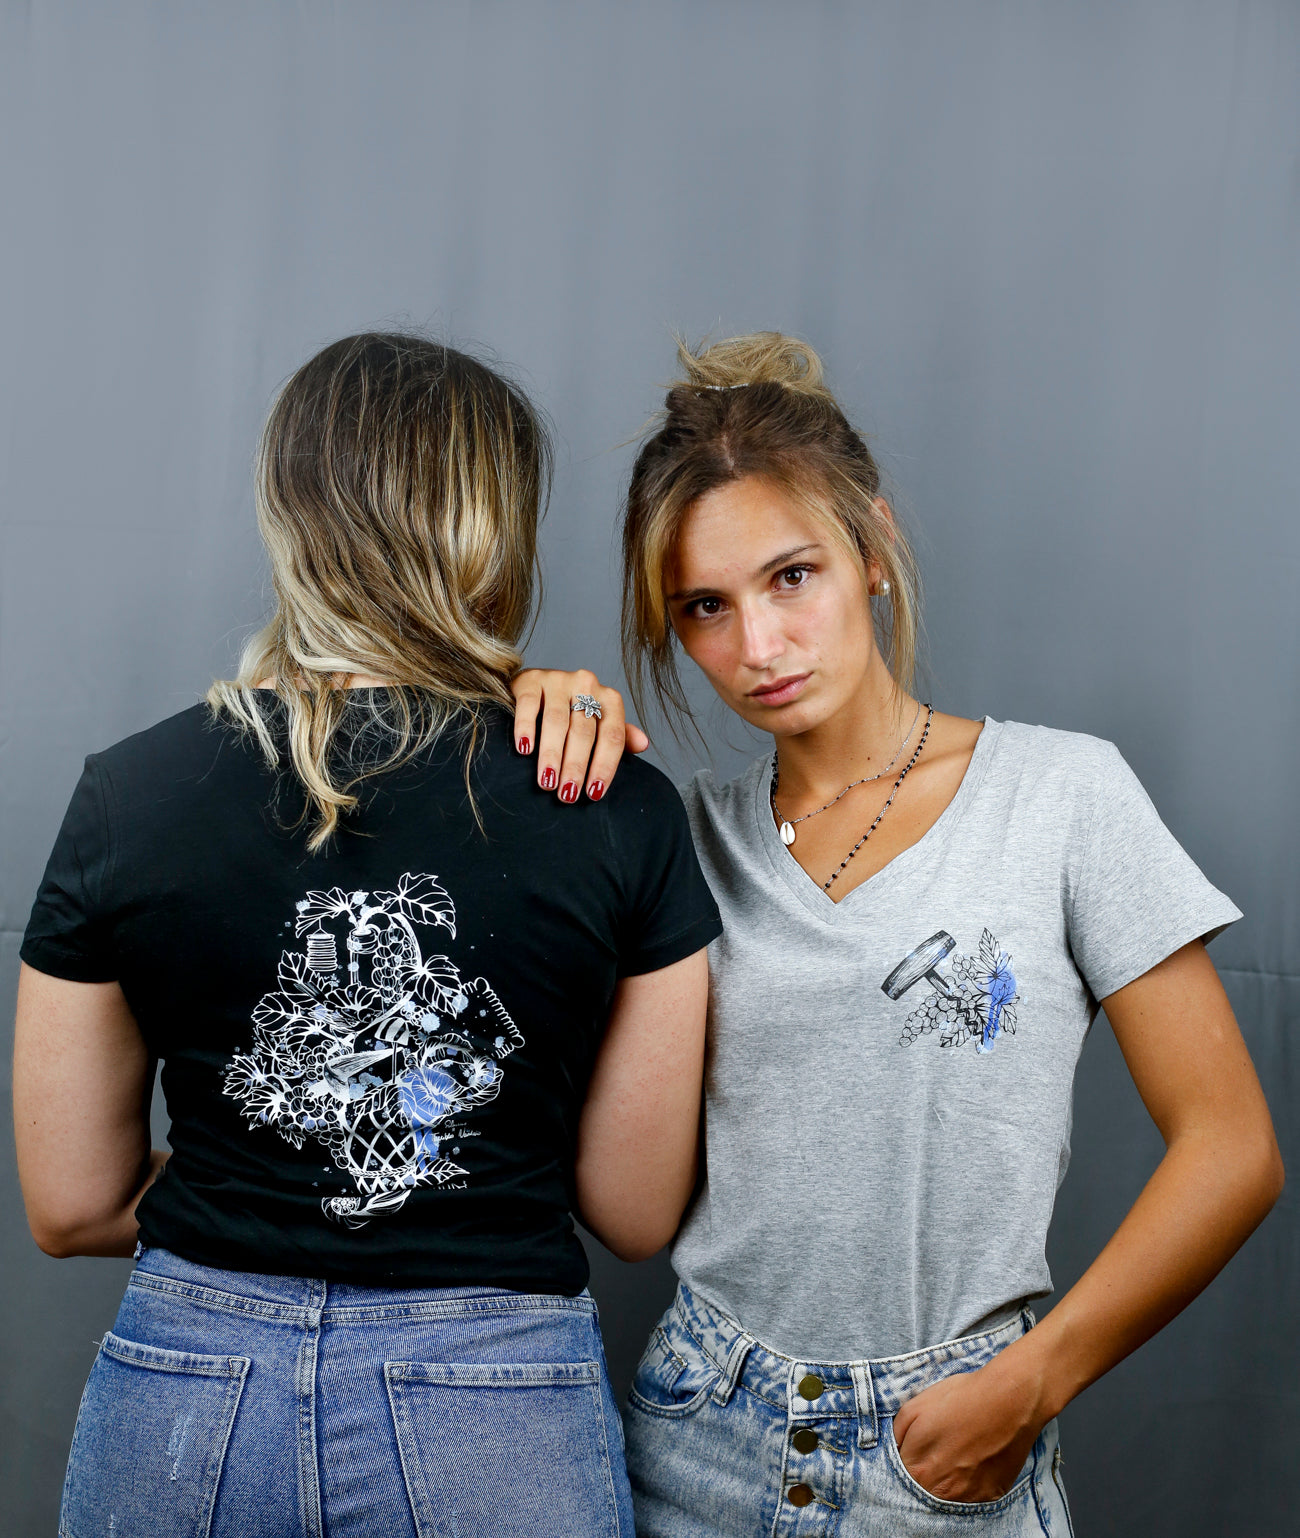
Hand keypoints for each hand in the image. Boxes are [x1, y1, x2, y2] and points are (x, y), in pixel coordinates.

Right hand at [510, 669, 648, 801]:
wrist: (538, 684)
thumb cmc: (574, 710)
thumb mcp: (600, 721)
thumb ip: (620, 735)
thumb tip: (643, 744)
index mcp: (609, 698)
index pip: (612, 736)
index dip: (604, 766)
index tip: (594, 793)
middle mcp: (586, 685)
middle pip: (584, 732)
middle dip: (576, 766)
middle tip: (567, 794)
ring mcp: (558, 679)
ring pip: (556, 721)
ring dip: (552, 755)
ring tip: (547, 782)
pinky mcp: (531, 680)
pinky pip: (529, 705)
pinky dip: (526, 728)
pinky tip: (525, 750)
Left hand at [891, 1355, 1043, 1504]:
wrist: (1008, 1400)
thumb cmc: (960, 1399)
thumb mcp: (914, 1407)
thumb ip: (896, 1436)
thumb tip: (894, 1452)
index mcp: (918, 1470)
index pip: (899, 1480)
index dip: (904, 1465)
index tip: (913, 1453)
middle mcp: (941, 1492)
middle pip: (923, 1492)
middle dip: (924, 1475)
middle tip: (935, 1452)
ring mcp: (968, 1497)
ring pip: (947, 1498)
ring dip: (945, 1482)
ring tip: (956, 1454)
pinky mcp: (990, 1496)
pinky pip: (971, 1497)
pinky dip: (968, 1483)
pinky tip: (973, 1460)